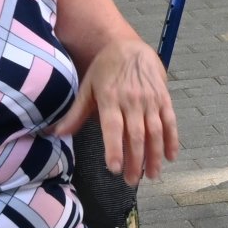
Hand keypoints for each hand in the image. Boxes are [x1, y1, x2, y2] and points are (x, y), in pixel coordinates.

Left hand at [52, 36, 177, 184]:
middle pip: (136, 134)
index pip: (113, 127)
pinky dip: (172, 139)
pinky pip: (170, 121)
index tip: (115, 169)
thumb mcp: (88, 87)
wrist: (130, 45)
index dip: (115, 148)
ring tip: (152, 175)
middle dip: (136, 161)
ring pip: (155, 131)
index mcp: (110, 98)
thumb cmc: (106, 68)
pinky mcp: (164, 97)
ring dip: (155, 155)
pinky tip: (170, 157)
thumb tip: (56, 134)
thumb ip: (76, 113)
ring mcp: (150, 99)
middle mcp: (132, 100)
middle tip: (132, 181)